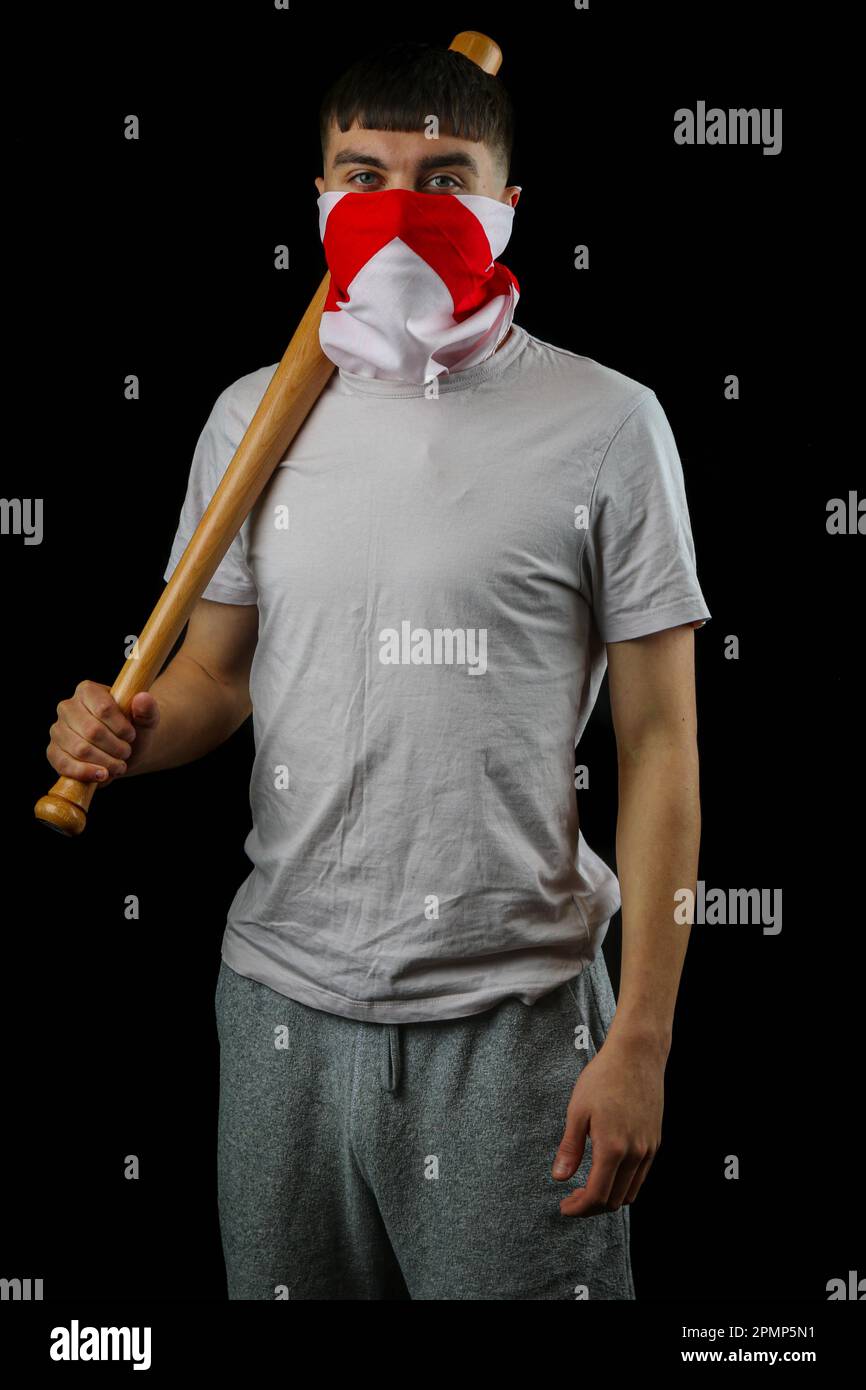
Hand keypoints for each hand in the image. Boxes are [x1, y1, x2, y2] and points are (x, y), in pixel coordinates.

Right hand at [47, 680, 159, 783]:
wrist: (122, 750)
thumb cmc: (133, 730)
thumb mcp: (146, 721)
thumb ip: (148, 710)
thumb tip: (143, 698)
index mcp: (87, 690)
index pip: (103, 708)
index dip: (121, 728)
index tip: (131, 736)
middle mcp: (67, 707)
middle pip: (92, 731)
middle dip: (116, 748)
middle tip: (126, 753)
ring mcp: (58, 730)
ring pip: (81, 749)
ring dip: (106, 762)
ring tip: (119, 765)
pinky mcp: (54, 752)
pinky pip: (65, 764)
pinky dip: (86, 773)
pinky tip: (102, 775)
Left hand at [552, 1033, 664, 1216]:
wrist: (637, 1055)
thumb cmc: (603, 1078)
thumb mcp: (577, 1111)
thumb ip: (570, 1148)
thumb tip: (559, 1178)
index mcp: (613, 1148)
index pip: (597, 1196)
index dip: (579, 1208)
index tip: (564, 1207)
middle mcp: (635, 1154)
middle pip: (615, 1200)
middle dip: (591, 1207)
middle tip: (572, 1199)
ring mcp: (648, 1149)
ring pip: (631, 1192)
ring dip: (609, 1198)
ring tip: (588, 1189)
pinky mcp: (655, 1141)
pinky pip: (641, 1176)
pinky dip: (624, 1184)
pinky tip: (608, 1172)